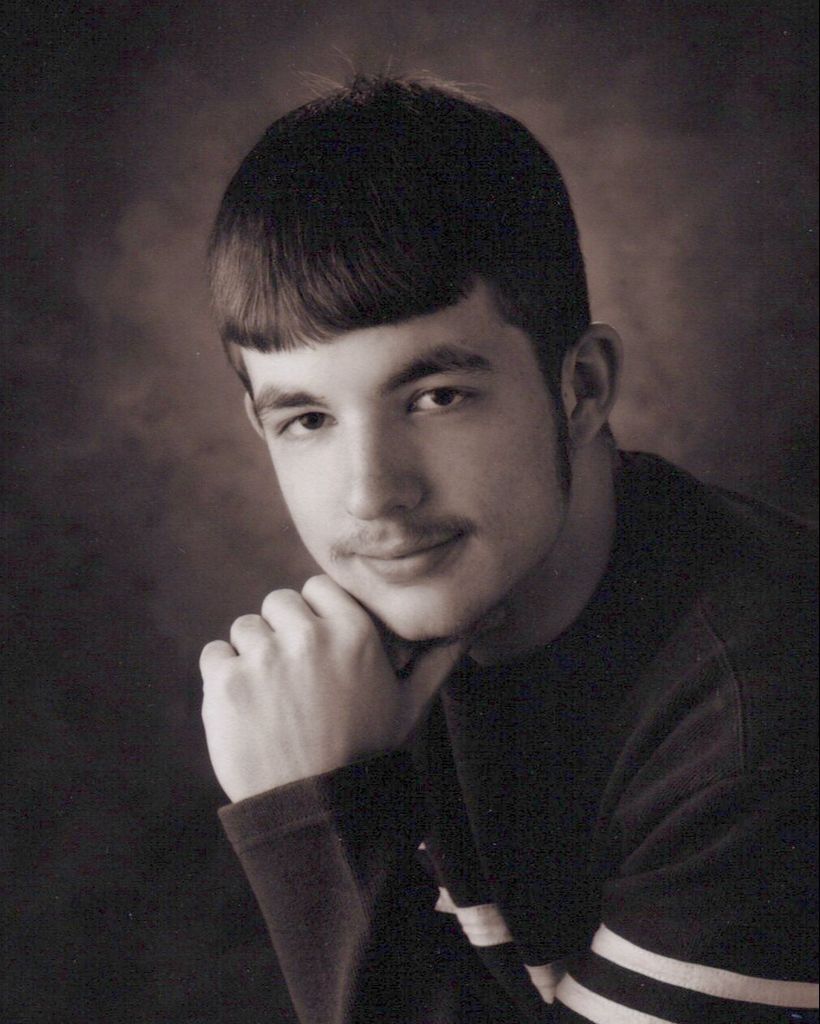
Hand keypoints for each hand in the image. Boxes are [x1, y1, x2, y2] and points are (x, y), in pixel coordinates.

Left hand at [200, 575, 467, 801]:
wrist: (319, 813)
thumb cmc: (368, 753)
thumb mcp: (412, 702)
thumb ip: (441, 653)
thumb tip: (488, 615)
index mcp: (355, 632)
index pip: (317, 587)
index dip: (315, 617)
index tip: (319, 650)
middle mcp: (309, 636)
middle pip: (278, 603)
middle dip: (283, 634)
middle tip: (295, 680)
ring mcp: (265, 658)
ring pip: (246, 629)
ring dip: (253, 656)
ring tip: (274, 700)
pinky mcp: (227, 683)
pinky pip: (216, 654)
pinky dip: (224, 677)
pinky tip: (249, 709)